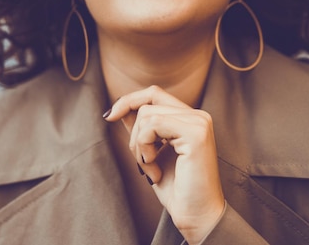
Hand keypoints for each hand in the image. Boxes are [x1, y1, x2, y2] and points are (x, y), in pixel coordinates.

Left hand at [104, 85, 224, 243]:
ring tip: (150, 169)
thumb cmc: (176, 189)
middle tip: (140, 161)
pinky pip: (152, 126)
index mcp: (190, 118)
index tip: (109, 116)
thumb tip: (120, 107)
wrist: (195, 216)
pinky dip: (144, 148)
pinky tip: (154, 170)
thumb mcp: (151, 152)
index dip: (129, 100)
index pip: (154, 94)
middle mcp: (198, 116)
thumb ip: (141, 128)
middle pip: (148, 102)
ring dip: (138, 145)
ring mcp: (199, 122)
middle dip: (133, 132)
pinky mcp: (195, 133)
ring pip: (146, 114)